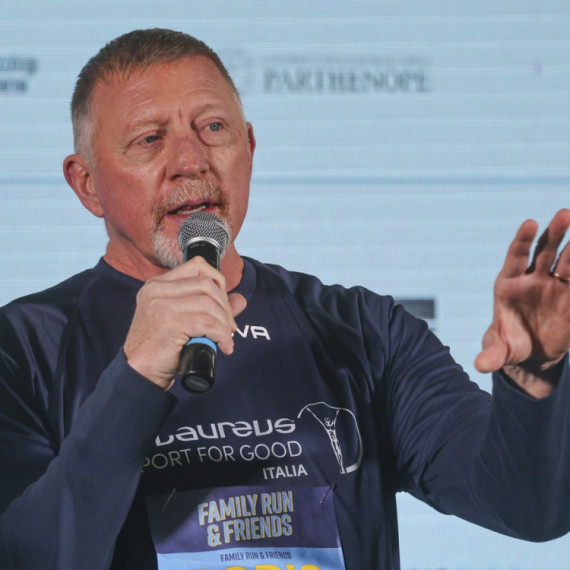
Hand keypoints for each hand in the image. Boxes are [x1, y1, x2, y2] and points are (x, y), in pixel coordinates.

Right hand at [123, 257, 246, 389]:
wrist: (139, 373)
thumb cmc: (159, 348)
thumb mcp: (183, 320)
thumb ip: (210, 307)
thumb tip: (240, 299)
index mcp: (158, 284)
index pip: (197, 266)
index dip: (218, 282)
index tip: (223, 303)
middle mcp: (157, 290)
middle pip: (207, 285)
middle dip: (225, 307)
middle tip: (228, 326)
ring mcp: (162, 304)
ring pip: (209, 304)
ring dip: (224, 323)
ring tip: (225, 338)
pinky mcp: (170, 322)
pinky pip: (208, 323)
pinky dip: (221, 335)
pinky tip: (222, 346)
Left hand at [475, 209, 569, 393]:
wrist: (531, 354)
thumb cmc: (509, 345)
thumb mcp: (500, 351)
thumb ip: (492, 355)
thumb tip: (480, 366)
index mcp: (508, 285)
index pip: (516, 257)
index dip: (522, 241)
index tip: (530, 223)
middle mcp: (532, 280)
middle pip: (544, 251)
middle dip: (554, 233)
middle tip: (565, 214)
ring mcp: (554, 286)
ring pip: (567, 261)